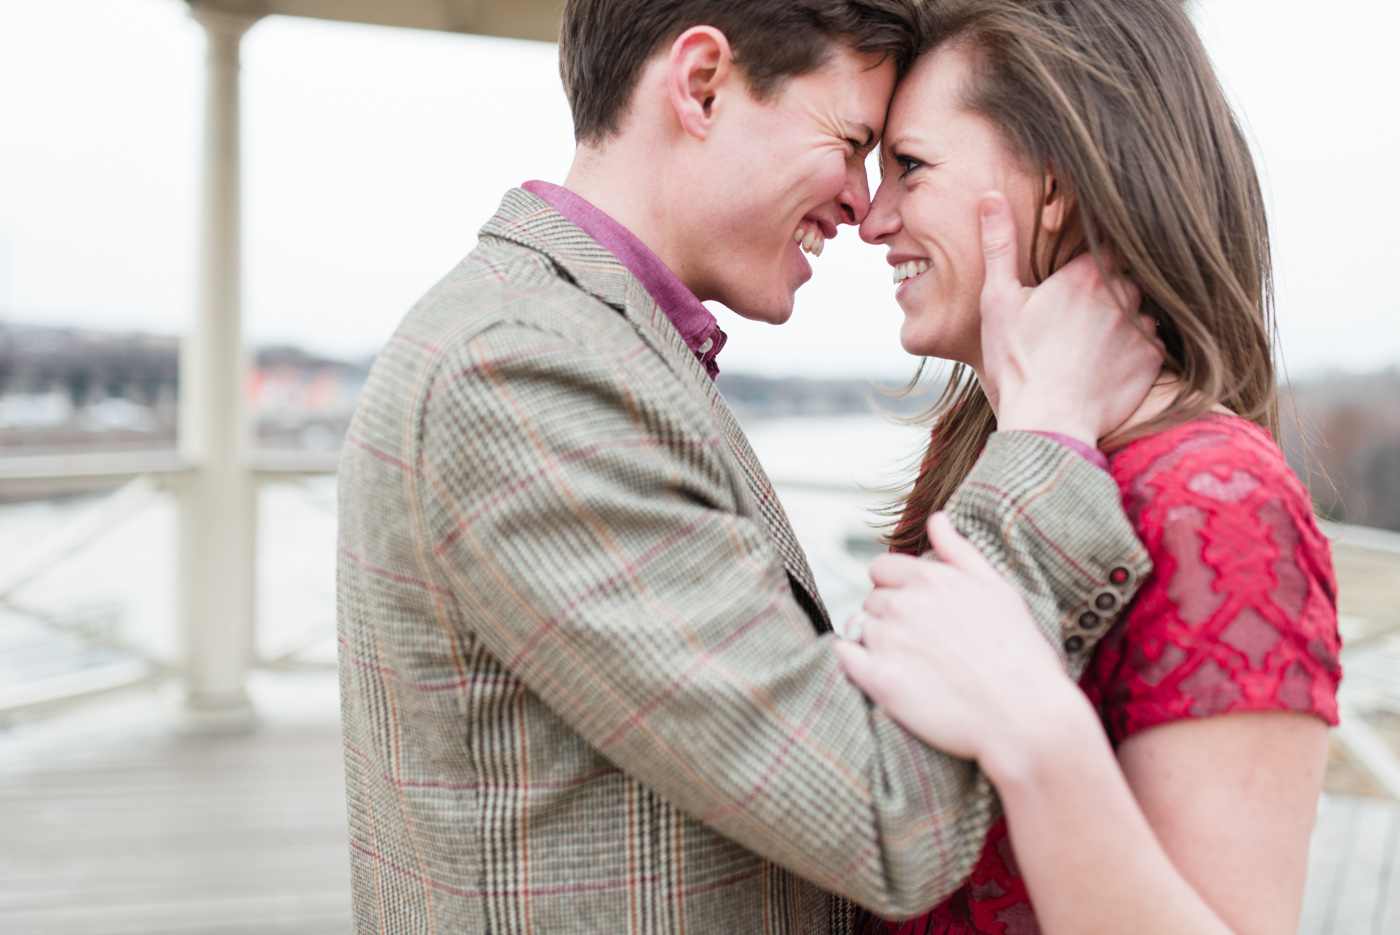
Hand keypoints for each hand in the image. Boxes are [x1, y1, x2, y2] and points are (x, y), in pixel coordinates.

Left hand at [834, 513, 1082, 769]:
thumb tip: (936, 518)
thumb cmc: (1021, 655)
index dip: (896, 588)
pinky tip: (883, 673)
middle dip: (889, 617)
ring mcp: (889, 642)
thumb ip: (960, 552)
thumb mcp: (999, 590)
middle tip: (923, 644)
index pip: (882, 568)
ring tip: (915, 665)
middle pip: (871, 600)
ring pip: (860, 629)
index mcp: (931, 579)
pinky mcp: (879, 680)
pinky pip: (845, 657)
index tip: (916, 612)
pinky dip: (854, 661)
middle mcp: (904, 604)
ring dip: (877, 642)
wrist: (1026, 718)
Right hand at [978, 191, 1162, 445]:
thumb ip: (999, 244)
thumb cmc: (1016, 364)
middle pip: (1124, 275)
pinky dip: (1133, 348)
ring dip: (1122, 317)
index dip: (1093, 254)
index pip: (1105, 243)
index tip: (1077, 270)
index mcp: (1086, 274)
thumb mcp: (997, 301)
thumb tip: (991, 197)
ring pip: (1139, 308)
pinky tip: (1105, 364)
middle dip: (1107, 286)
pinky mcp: (1153, 360)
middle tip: (1076, 313)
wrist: (1048, 425)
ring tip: (1089, 342)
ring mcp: (1142, 328)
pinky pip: (1150, 342)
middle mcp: (1123, 294)